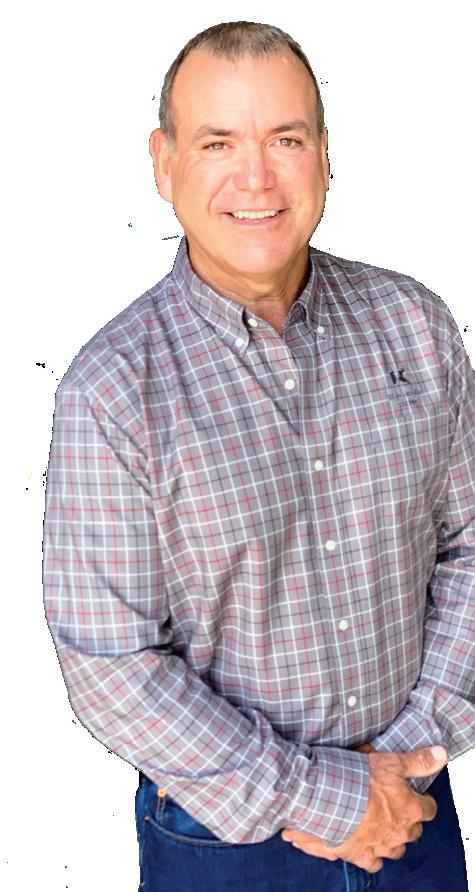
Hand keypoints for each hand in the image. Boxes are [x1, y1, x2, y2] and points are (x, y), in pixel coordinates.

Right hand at [282, 744, 446, 872]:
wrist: (328, 798)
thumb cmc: (359, 779)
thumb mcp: (391, 761)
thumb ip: (418, 761)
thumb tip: (441, 755)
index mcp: (410, 809)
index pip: (429, 809)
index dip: (423, 801)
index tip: (416, 795)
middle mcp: (400, 832)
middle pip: (415, 832)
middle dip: (409, 821)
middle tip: (396, 808)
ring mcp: (382, 846)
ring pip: (397, 849)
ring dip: (393, 839)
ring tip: (382, 826)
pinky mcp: (362, 855)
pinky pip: (374, 863)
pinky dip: (373, 855)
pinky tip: (367, 844)